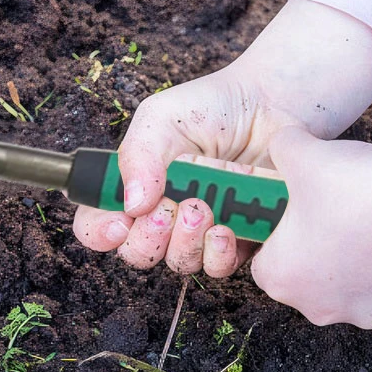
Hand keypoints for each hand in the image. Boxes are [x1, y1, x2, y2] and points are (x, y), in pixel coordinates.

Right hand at [71, 69, 295, 276]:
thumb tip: (131, 204)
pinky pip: (216, 267)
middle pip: (136, 252)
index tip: (120, 221)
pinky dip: (217, 254)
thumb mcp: (162, 118)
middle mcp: (164, 212)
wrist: (273, 103)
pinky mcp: (237, 240)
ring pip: (176, 262)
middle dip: (147, 239)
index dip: (100, 232)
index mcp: (136, 185)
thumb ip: (138, 156)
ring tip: (202, 209)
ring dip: (184, 243)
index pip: (98, 223)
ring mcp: (199, 230)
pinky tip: (225, 227)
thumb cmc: (213, 106)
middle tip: (168, 210)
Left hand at [251, 126, 371, 327]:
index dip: (276, 232)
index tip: (292, 211)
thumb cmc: (353, 185)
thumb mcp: (298, 153)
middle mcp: (317, 308)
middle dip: (315, 243)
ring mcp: (364, 312)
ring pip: (348, 281)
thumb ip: (279, 149)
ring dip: (353, 254)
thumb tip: (282, 143)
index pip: (264, 259)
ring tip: (366, 216)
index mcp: (280, 280)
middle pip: (306, 273)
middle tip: (331, 208)